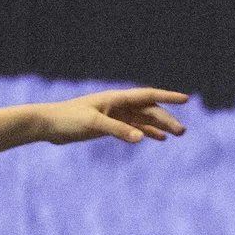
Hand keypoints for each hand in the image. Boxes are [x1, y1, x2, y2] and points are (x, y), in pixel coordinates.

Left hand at [39, 87, 189, 145]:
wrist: (48, 124)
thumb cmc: (68, 120)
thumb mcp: (93, 125)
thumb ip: (118, 131)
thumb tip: (141, 138)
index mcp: (116, 98)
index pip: (147, 96)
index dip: (167, 97)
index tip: (186, 99)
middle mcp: (118, 104)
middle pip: (148, 110)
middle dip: (166, 119)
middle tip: (183, 132)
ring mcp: (114, 115)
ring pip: (142, 119)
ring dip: (159, 126)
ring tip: (177, 135)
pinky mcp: (108, 126)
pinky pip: (132, 128)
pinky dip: (145, 132)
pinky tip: (157, 138)